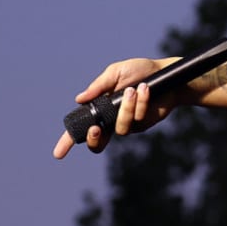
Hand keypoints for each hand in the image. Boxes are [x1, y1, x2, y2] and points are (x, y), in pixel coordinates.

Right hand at [52, 57, 174, 158]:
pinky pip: (137, 120)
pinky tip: (146, 90)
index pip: (81, 127)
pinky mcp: (143, 124)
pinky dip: (140, 104)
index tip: (58, 154)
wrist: (167, 75)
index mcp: (100, 107)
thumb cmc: (139, 71)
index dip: (69, 141)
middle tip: (96, 129)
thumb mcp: (116, 73)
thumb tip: (79, 99)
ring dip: (126, 108)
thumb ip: (99, 86)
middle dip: (95, 139)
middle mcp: (112, 119)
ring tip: (133, 89)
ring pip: (120, 128)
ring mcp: (128, 124)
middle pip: (98, 144)